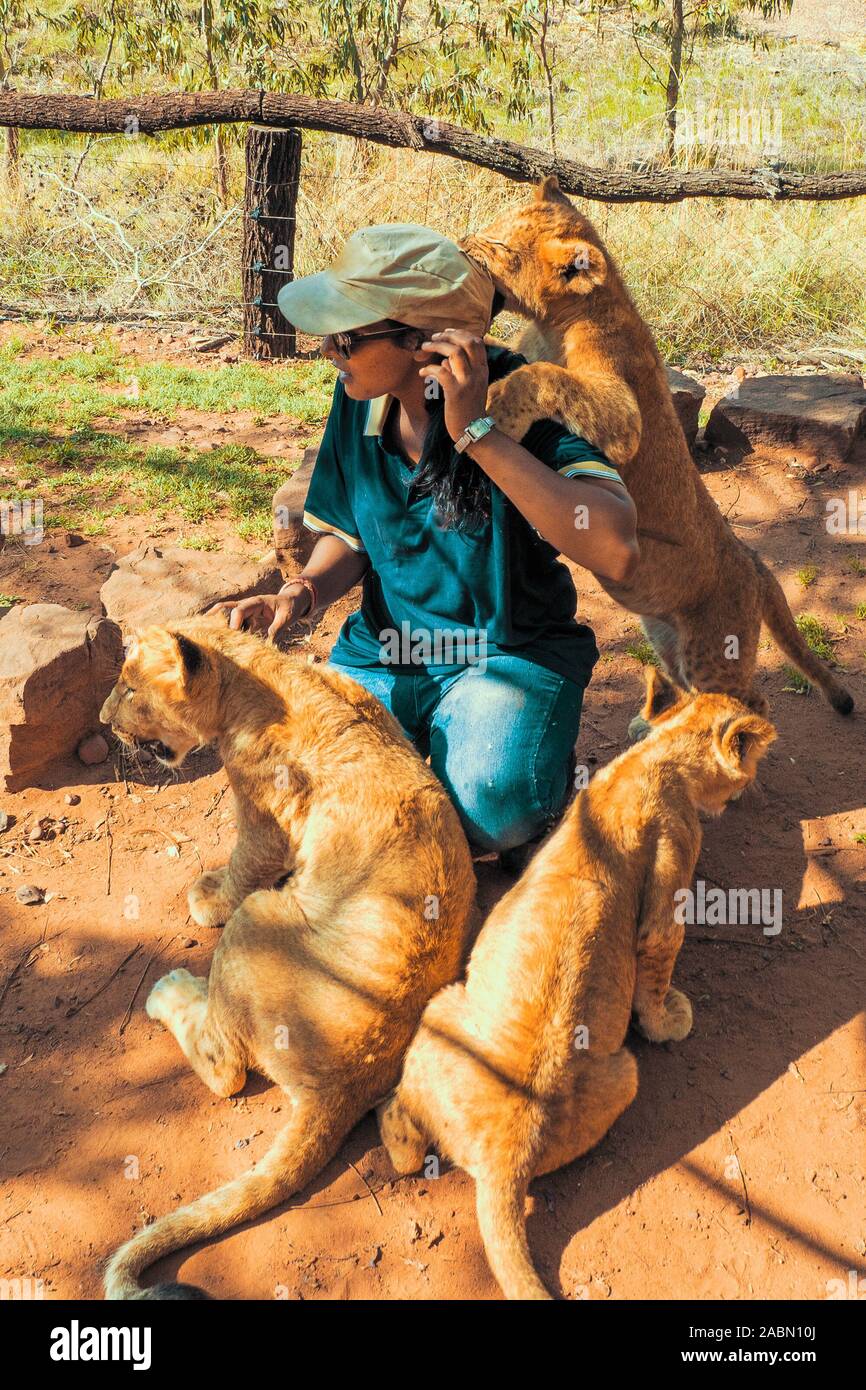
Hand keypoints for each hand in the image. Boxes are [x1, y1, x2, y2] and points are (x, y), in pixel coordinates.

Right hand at [208, 588, 308, 640]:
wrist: (291, 602)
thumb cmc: (289, 607)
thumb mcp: (287, 617)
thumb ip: (277, 628)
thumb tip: (268, 641)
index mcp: (256, 602)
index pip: (240, 610)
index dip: (234, 622)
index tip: (233, 636)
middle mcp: (246, 605)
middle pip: (225, 609)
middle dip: (216, 620)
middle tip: (207, 634)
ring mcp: (243, 611)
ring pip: (223, 614)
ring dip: (214, 623)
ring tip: (202, 634)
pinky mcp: (243, 619)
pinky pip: (229, 621)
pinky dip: (220, 628)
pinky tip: (212, 636)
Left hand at [418, 329, 489, 443]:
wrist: (472, 430)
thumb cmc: (468, 408)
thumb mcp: (470, 386)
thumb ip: (459, 370)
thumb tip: (445, 359)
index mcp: (483, 369)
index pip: (477, 341)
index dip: (461, 333)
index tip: (446, 333)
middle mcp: (478, 373)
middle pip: (467, 342)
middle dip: (449, 336)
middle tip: (434, 337)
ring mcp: (467, 382)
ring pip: (454, 353)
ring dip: (436, 346)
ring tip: (424, 347)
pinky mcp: (456, 392)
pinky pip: (441, 371)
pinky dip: (429, 368)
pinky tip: (422, 372)